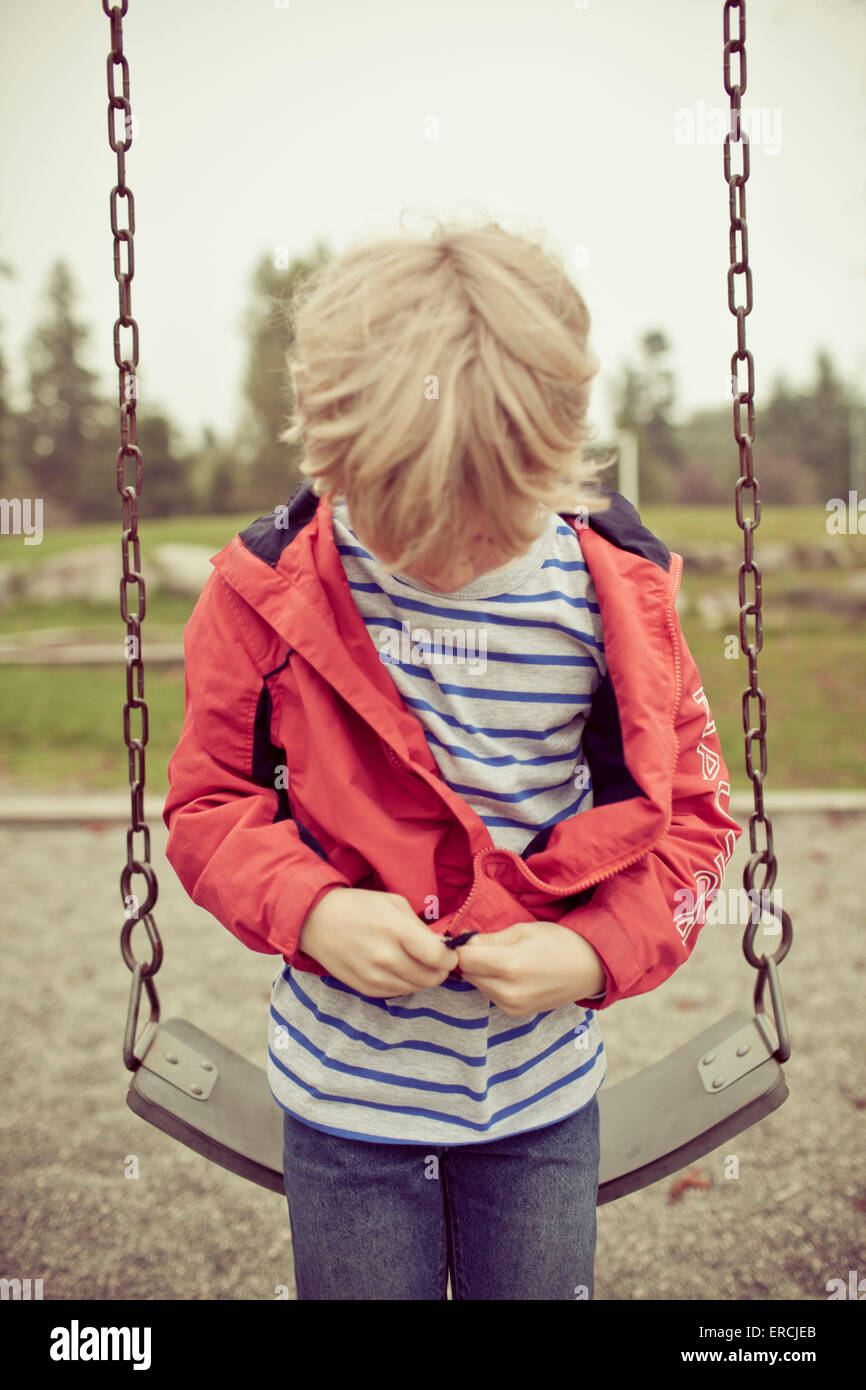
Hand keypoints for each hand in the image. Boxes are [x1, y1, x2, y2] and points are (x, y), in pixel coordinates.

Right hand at [298, 888, 454, 996]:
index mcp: (396, 930)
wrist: (315, 921)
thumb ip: (420, 927)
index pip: (438, 957)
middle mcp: (385, 958)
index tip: (448, 952)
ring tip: (413, 960)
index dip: (450, 957)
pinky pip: (397, 993)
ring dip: (422, 977)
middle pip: (431, 978)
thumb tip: (441, 947)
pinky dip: (403, 983)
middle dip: (439, 969)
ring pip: (416, 988)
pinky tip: (395, 967)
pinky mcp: (365, 989)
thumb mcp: (394, 903)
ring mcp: (374, 977)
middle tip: (434, 958)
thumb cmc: (358, 906)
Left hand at [455, 921, 605, 1017]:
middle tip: (485, 944)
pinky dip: (492, 983)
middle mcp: (507, 992)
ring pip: (477, 985)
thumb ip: (489, 939)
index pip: (463, 959)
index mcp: (509, 966)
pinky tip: (510, 973)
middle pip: (467, 974)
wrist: (590, 969)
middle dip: (470, 959)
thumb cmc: (559, 942)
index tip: (467, 937)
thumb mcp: (523, 931)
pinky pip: (490, 996)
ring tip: (502, 958)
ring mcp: (511, 1006)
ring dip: (481, 972)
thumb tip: (462, 941)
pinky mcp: (515, 1014)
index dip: (461, 946)